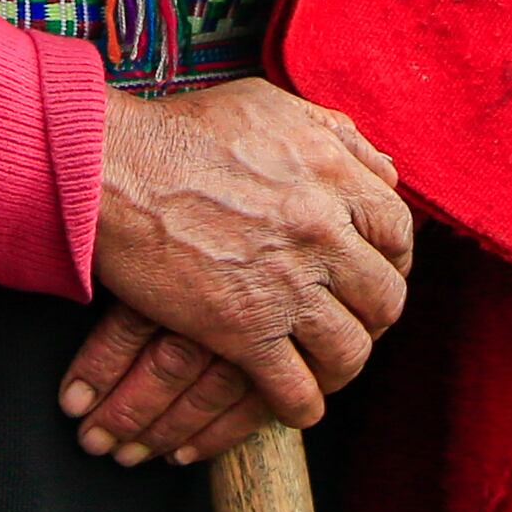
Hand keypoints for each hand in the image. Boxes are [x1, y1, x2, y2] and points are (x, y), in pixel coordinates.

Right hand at [67, 79, 413, 446]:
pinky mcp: (243, 332)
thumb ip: (335, 135)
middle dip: (375, 315)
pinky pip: (295, 390)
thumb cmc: (183, 132)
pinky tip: (293, 402)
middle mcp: (322, 232)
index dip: (392, 257)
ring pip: (349, 351)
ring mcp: (286, 286)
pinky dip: (301, 405)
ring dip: (342, 364)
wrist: (113, 169)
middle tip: (355, 319)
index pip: (397, 231)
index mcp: (333, 175)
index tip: (376, 269)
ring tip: (327, 365)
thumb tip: (384, 169)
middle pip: (384, 297)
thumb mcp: (272, 106)